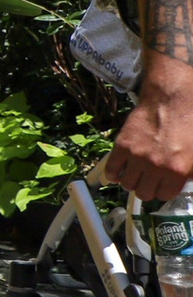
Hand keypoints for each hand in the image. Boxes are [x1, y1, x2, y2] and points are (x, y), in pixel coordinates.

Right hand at [107, 49, 192, 201]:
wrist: (170, 101)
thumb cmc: (188, 124)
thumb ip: (191, 173)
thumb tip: (184, 183)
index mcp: (178, 171)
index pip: (164, 195)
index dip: (163, 190)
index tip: (162, 184)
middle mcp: (156, 167)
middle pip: (144, 194)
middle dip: (147, 187)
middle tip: (150, 179)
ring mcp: (137, 157)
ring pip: (127, 184)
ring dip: (132, 181)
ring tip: (136, 173)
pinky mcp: (122, 146)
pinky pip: (112, 170)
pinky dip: (114, 174)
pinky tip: (121, 170)